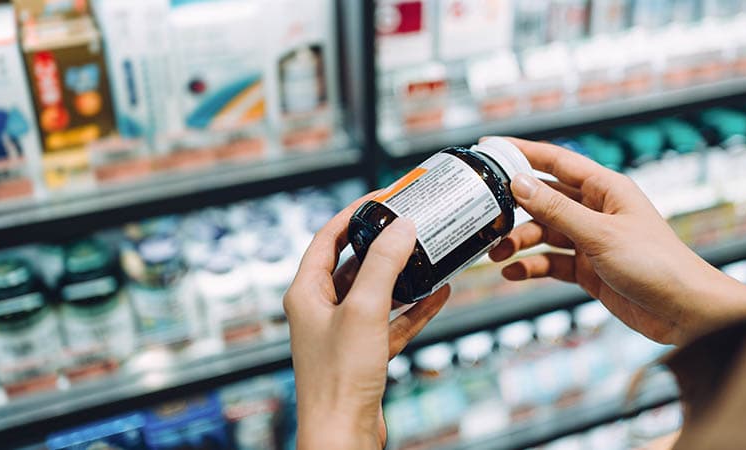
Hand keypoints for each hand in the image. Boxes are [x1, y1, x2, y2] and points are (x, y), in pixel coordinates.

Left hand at [284, 194, 450, 449]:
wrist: (343, 434)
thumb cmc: (338, 377)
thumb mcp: (364, 309)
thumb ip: (384, 265)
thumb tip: (402, 227)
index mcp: (306, 293)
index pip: (326, 239)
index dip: (352, 216)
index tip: (380, 200)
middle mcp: (320, 310)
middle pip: (353, 264)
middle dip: (382, 244)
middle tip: (409, 224)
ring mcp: (343, 333)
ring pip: (376, 293)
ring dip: (402, 275)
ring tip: (429, 254)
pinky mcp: (364, 355)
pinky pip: (392, 322)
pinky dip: (414, 308)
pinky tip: (439, 293)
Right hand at [488, 138, 745, 345]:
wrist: (684, 312)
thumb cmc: (656, 264)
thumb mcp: (600, 234)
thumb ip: (557, 210)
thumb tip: (519, 183)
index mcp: (606, 189)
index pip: (557, 161)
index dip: (522, 153)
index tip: (489, 149)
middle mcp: (597, 210)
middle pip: (545, 200)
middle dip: (515, 209)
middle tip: (486, 218)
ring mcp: (592, 241)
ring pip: (545, 233)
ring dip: (520, 242)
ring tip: (497, 254)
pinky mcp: (589, 270)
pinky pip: (552, 262)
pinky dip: (532, 266)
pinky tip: (514, 272)